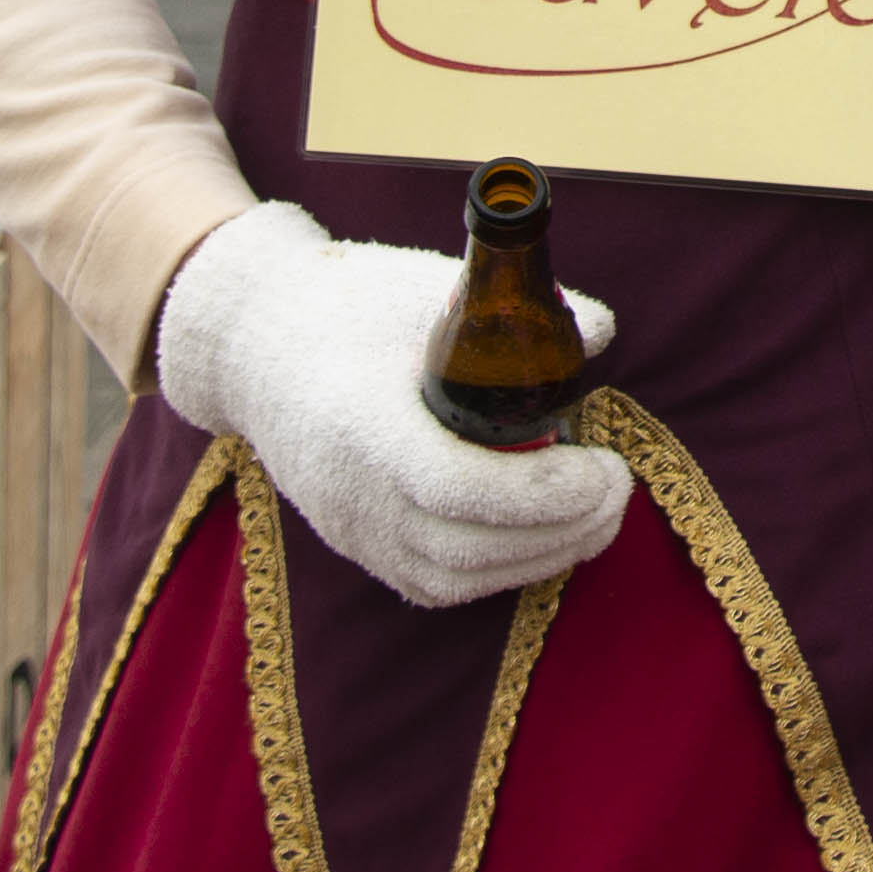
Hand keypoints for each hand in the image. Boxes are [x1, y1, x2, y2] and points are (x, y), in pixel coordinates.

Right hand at [149, 203, 631, 605]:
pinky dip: (501, 569)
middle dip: (561, 529)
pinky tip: (546, 535)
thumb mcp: (427, 287)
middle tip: (618, 491)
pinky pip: (437, 583)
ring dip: (542, 556)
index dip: (541, 491)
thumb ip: (516, 313)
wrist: (254, 346)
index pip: (457, 487)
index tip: (604, 468)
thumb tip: (600, 333)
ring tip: (598, 514)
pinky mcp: (358, 546)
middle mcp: (351, 493)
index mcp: (363, 423)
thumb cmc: (347, 306)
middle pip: (467, 547)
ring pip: (457, 578)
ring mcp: (350, 529)